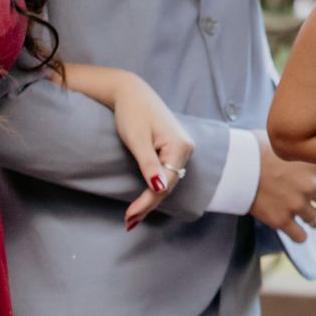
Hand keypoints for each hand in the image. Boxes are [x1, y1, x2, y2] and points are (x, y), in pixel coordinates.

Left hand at [111, 74, 196, 227]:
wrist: (131, 92)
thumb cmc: (132, 113)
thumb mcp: (137, 140)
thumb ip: (149, 164)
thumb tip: (160, 189)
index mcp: (180, 147)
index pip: (166, 183)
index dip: (147, 202)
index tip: (129, 218)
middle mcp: (187, 149)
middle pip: (169, 185)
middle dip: (148, 205)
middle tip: (128, 223)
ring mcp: (182, 148)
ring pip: (168, 180)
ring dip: (151, 199)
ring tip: (134, 216)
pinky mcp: (174, 148)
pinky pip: (167, 172)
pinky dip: (155, 186)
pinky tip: (145, 197)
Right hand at [251, 131, 315, 241]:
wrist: (232, 164)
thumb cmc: (255, 147)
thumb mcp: (286, 142)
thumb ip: (303, 150)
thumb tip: (309, 146)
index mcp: (315, 164)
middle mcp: (311, 186)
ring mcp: (296, 205)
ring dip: (314, 218)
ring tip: (307, 214)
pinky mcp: (281, 220)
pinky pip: (300, 236)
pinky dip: (298, 234)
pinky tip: (293, 229)